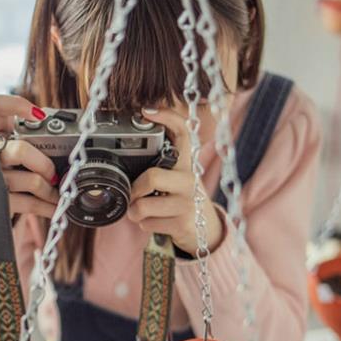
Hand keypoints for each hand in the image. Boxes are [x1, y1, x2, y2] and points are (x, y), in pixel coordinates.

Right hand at [0, 94, 58, 220]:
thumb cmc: (10, 168)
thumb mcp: (17, 147)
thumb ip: (35, 138)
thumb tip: (70, 137)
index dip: (15, 106)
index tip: (39, 115)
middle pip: (20, 150)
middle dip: (45, 164)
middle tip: (53, 173)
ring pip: (32, 181)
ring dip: (51, 191)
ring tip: (58, 195)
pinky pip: (30, 203)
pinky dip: (48, 207)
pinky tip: (55, 208)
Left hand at [127, 107, 223, 254]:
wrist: (207, 229)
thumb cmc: (183, 199)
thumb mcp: (178, 177)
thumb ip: (162, 163)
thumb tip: (134, 149)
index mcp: (187, 163)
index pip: (182, 132)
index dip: (167, 117)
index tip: (147, 110)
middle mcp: (190, 179)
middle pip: (151, 177)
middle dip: (134, 190)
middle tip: (133, 194)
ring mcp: (187, 203)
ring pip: (143, 206)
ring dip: (135, 212)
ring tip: (140, 212)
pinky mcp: (182, 223)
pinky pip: (147, 224)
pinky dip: (144, 225)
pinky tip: (154, 222)